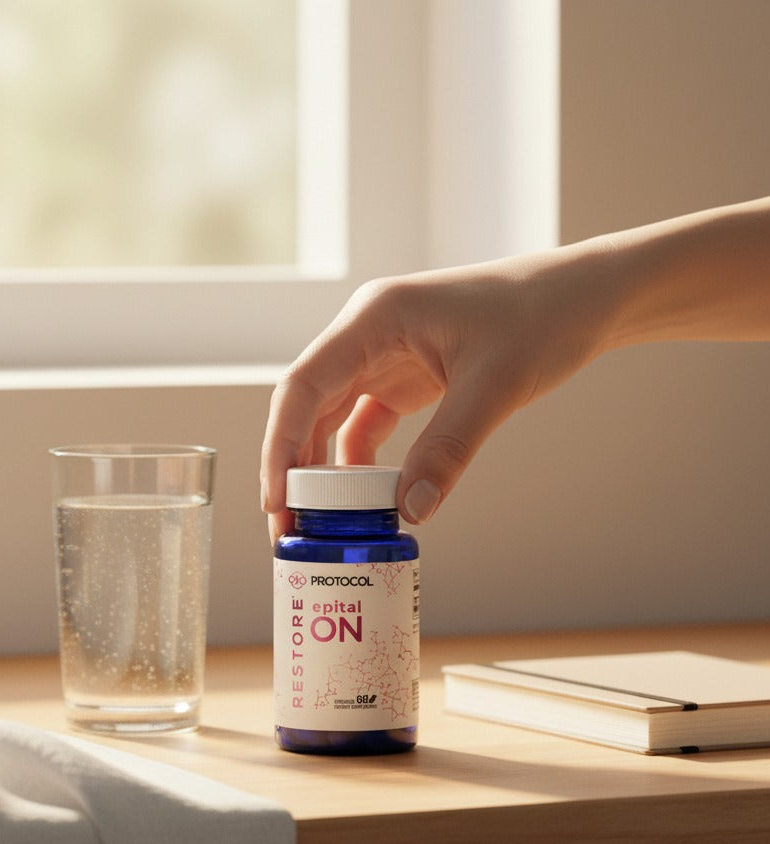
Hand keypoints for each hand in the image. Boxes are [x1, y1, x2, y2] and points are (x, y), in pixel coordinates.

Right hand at [260, 248, 610, 540]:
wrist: (584, 297)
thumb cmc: (542, 317)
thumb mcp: (494, 386)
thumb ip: (448, 448)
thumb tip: (410, 511)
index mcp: (374, 319)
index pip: (303, 386)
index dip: (281, 445)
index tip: (276, 500)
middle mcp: (367, 335)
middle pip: (306, 407)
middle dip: (292, 469)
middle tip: (289, 527)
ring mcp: (383, 357)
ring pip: (331, 420)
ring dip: (321, 471)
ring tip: (315, 523)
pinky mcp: (404, 379)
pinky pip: (365, 425)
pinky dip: (359, 464)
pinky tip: (363, 499)